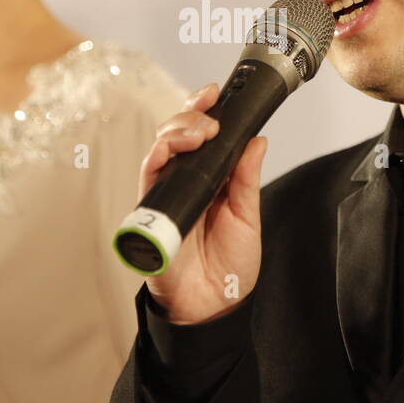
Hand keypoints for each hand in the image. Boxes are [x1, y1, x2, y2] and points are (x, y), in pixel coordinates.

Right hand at [139, 83, 265, 324]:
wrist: (214, 308)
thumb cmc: (229, 267)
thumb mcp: (247, 216)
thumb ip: (246, 179)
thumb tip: (257, 140)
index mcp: (206, 180)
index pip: (198, 136)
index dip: (201, 111)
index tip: (214, 93)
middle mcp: (182, 184)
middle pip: (173, 136)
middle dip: (188, 117)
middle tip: (209, 120)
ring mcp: (164, 198)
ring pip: (157, 152)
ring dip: (175, 134)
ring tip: (199, 133)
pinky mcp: (150, 217)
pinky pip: (146, 183)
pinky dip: (155, 163)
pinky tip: (168, 153)